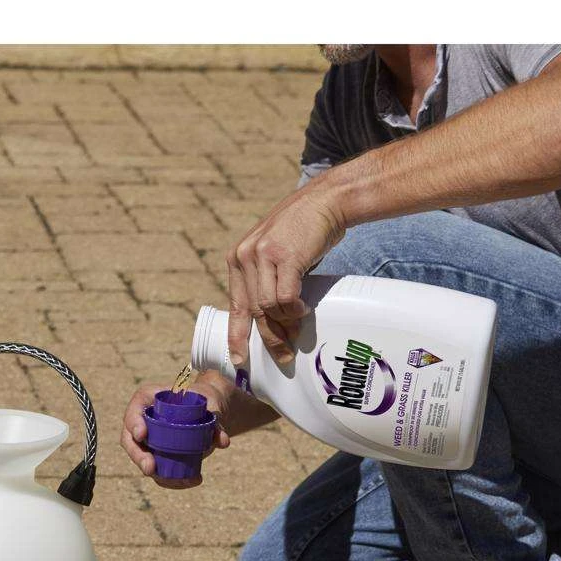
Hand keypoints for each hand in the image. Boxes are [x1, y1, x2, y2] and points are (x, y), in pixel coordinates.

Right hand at [120, 374, 230, 489]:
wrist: (206, 409)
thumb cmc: (203, 400)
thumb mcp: (209, 405)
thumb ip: (216, 421)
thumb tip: (223, 442)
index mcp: (148, 399)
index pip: (133, 411)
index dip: (134, 423)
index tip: (142, 435)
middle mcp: (142, 421)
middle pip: (130, 441)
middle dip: (138, 457)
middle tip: (150, 468)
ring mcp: (148, 440)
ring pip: (143, 459)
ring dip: (157, 474)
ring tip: (180, 481)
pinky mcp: (158, 455)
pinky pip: (158, 470)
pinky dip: (172, 480)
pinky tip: (190, 481)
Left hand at [226, 181, 346, 369]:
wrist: (325, 201)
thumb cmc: (303, 232)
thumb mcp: (273, 253)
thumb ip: (264, 279)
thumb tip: (269, 319)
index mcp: (237, 258)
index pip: (235, 305)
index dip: (236, 335)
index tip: (239, 358)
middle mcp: (244, 257)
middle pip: (253, 311)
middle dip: (269, 337)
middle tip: (284, 354)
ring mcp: (262, 256)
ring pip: (268, 307)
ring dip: (286, 322)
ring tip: (299, 326)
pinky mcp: (284, 256)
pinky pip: (285, 297)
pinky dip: (295, 308)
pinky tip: (304, 308)